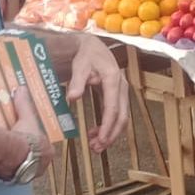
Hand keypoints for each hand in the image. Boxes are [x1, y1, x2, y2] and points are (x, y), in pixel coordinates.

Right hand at [8, 88, 53, 177]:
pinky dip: (8, 164)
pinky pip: (12, 170)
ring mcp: (28, 173)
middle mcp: (40, 165)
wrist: (10, 155)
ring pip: (23, 164)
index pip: (45, 145)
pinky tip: (1, 158)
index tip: (29, 134)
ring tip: (8, 149)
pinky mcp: (15, 178)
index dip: (37, 139)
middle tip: (17, 141)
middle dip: (27, 149)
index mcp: (48, 152)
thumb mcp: (26, 117)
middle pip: (34, 155)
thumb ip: (24, 103)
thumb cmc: (24, 138)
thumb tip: (21, 89)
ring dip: (17, 158)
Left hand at [66, 35, 128, 152]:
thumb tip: (72, 98)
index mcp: (113, 80)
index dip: (108, 126)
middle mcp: (121, 86)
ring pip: (121, 117)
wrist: (91, 46)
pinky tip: (95, 132)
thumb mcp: (79, 66)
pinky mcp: (117, 94)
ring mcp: (121, 91)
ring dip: (110, 133)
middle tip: (97, 148)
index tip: (101, 140)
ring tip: (96, 145)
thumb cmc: (85, 55)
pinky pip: (116, 113)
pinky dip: (108, 125)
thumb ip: (77, 82)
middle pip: (122, 116)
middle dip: (111, 134)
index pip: (113, 108)